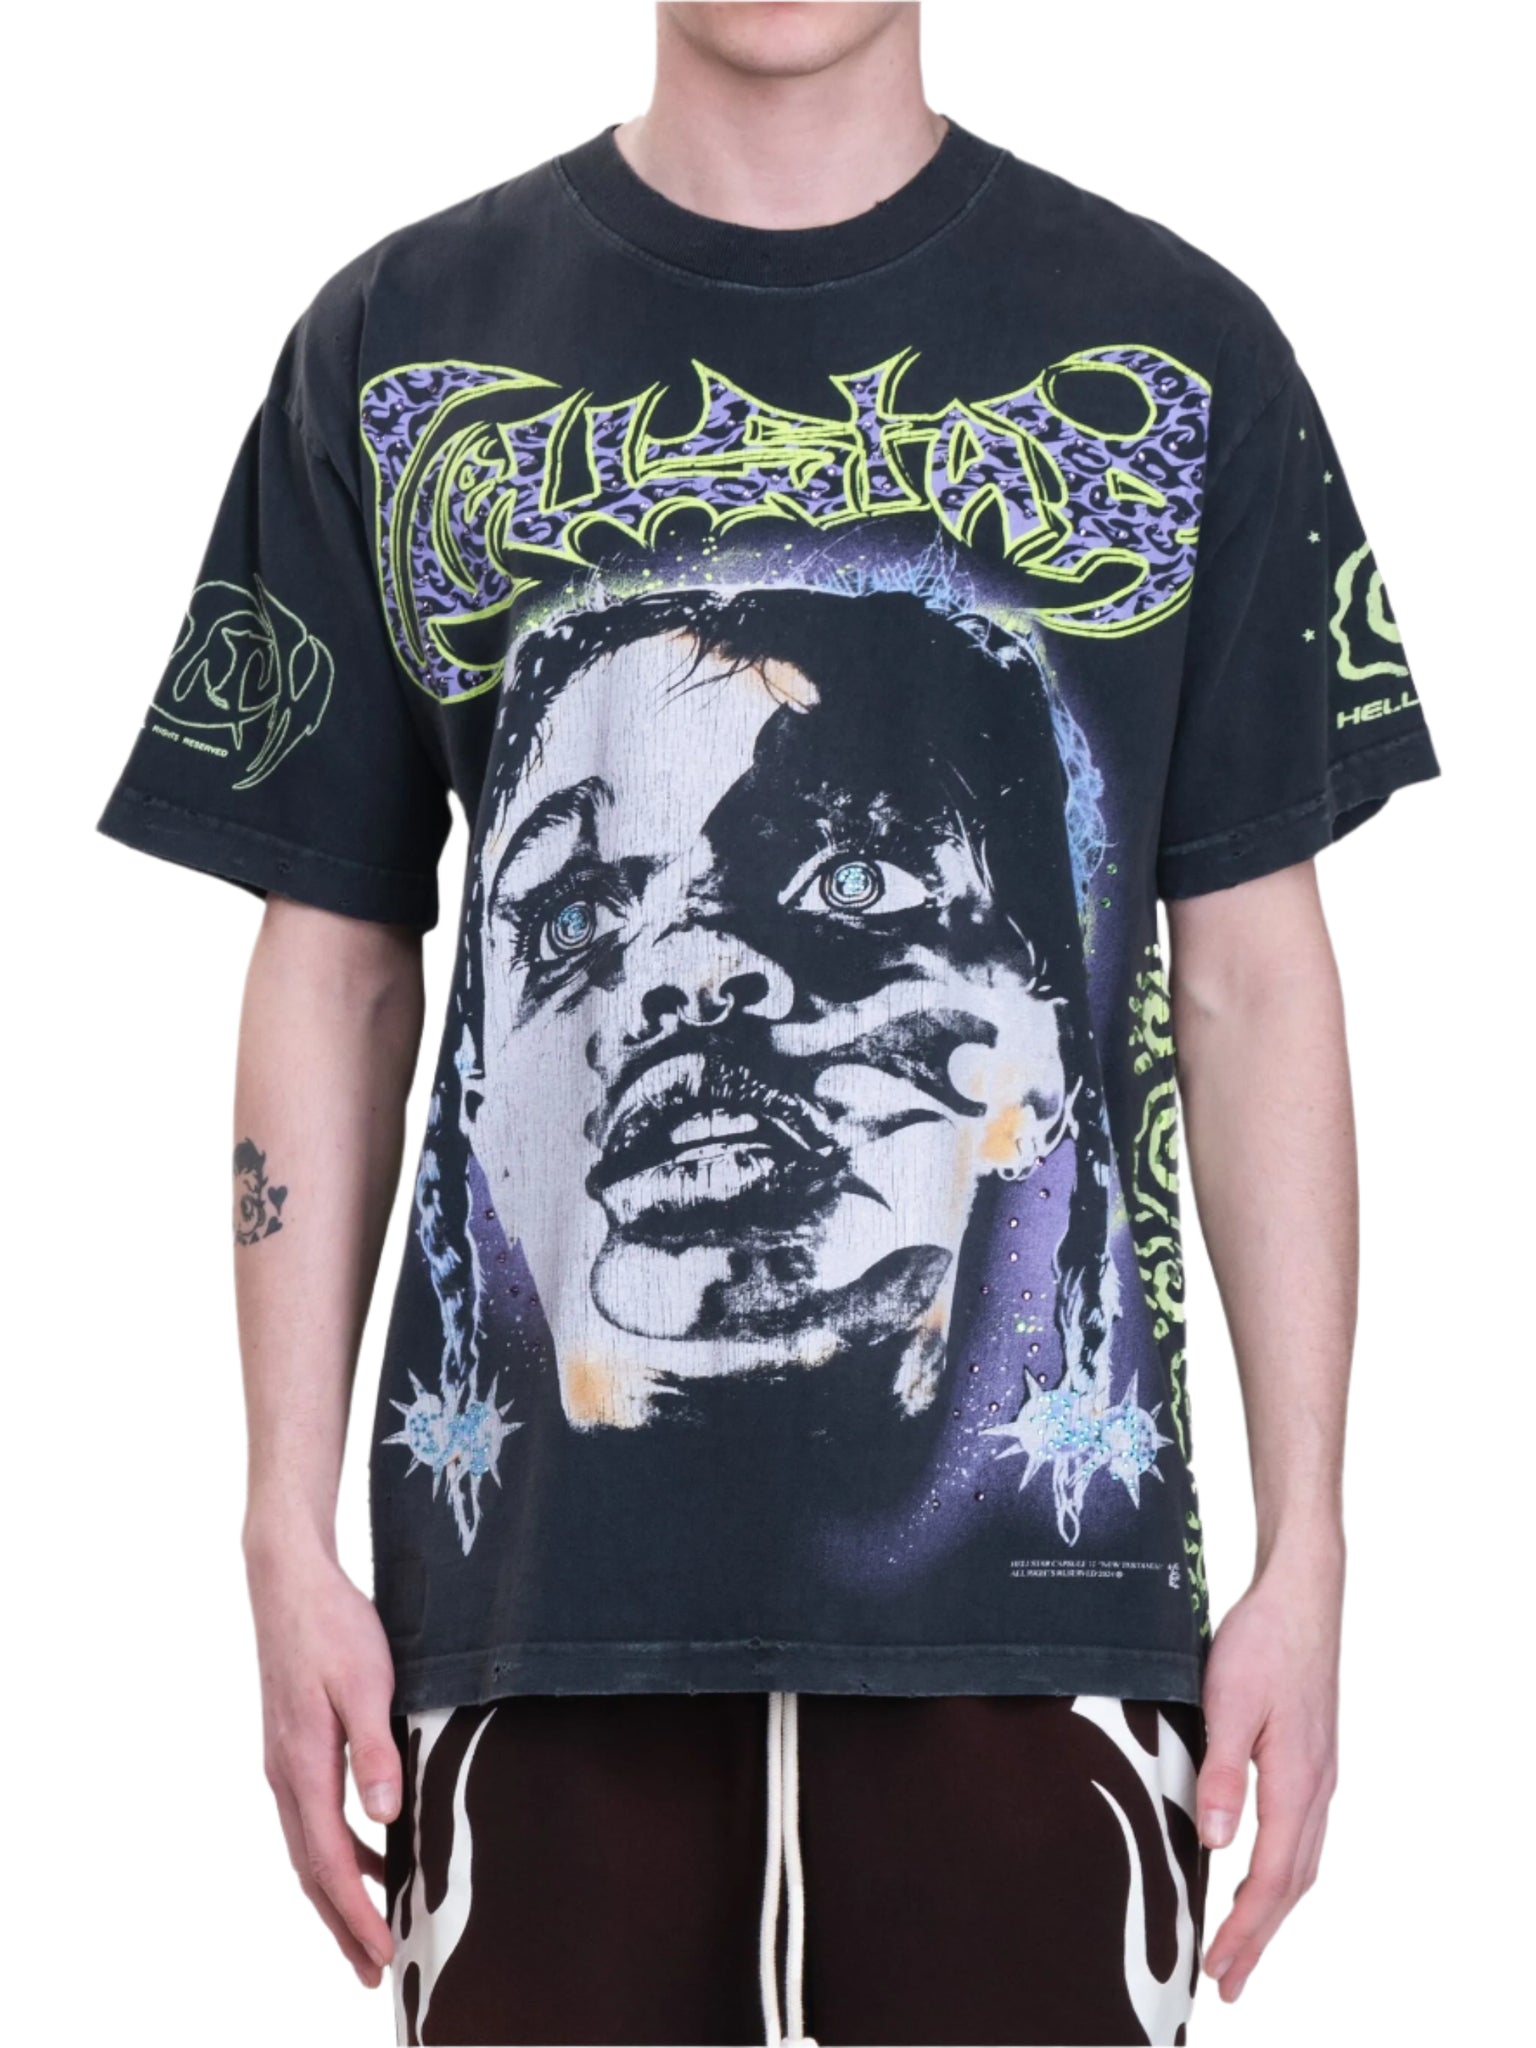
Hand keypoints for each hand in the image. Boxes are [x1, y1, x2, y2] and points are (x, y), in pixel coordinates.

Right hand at [245, 1535, 400, 1987]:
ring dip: (336, 1893)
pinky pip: (311, 1818)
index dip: (355, 1914)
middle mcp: (285, 1775)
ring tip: (367, 1932)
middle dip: (342, 1924)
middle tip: (372, 1971)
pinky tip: (368, 1851)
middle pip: (311, 1870)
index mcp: (302, 1767)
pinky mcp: (292, 1746)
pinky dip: (335, 1850)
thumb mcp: (365, 1682)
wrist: (289, 1581)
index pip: (327, 1863)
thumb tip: (384, 1818)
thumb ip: (376, 1749)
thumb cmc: (332, 1626)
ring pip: (308, 1848)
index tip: (381, 1955)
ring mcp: (284, 1762)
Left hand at [1197, 1539, 1342, 2001]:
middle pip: (1293, 1883)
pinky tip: (1263, 1874)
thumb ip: (1223, 1772)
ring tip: (1243, 1944)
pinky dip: (1283, 1871)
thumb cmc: (1263, 1643)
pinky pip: (1302, 1835)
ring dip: (1272, 1909)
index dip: (1246, 1927)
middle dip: (1259, 1936)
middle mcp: (1317, 1787)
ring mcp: (1319, 1774)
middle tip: (1230, 1982)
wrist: (1300, 1595)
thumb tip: (1215, 1842)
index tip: (1221, 1968)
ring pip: (1301, 1862)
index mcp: (1298, 1782)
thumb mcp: (1230, 1701)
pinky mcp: (1312, 1758)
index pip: (1273, 1876)